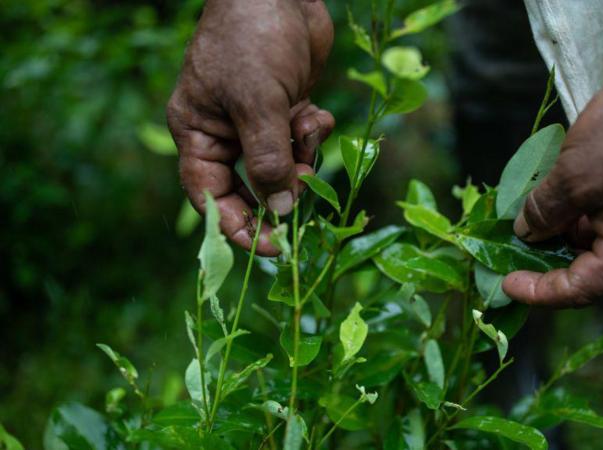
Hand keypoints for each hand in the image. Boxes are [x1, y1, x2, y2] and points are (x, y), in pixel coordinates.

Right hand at [167, 0, 334, 254]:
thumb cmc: (252, 38)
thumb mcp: (256, 102)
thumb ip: (268, 159)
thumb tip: (280, 211)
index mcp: (198, 133)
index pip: (210, 197)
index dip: (237, 228)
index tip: (270, 249)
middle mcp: (224, 133)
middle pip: (249, 188)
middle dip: (277, 200)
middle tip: (301, 223)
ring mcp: (257, 122)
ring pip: (283, 166)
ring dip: (302, 158)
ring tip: (306, 128)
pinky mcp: (286, 109)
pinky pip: (301, 141)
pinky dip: (313, 133)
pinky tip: (315, 112)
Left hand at [502, 12, 602, 306]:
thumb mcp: (572, 177)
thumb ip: (544, 212)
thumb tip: (524, 234)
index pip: (583, 288)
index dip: (540, 291)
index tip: (505, 285)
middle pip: (590, 271)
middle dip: (548, 265)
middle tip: (509, 259)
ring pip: (594, 243)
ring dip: (559, 237)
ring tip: (523, 228)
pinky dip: (574, 217)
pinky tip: (548, 205)